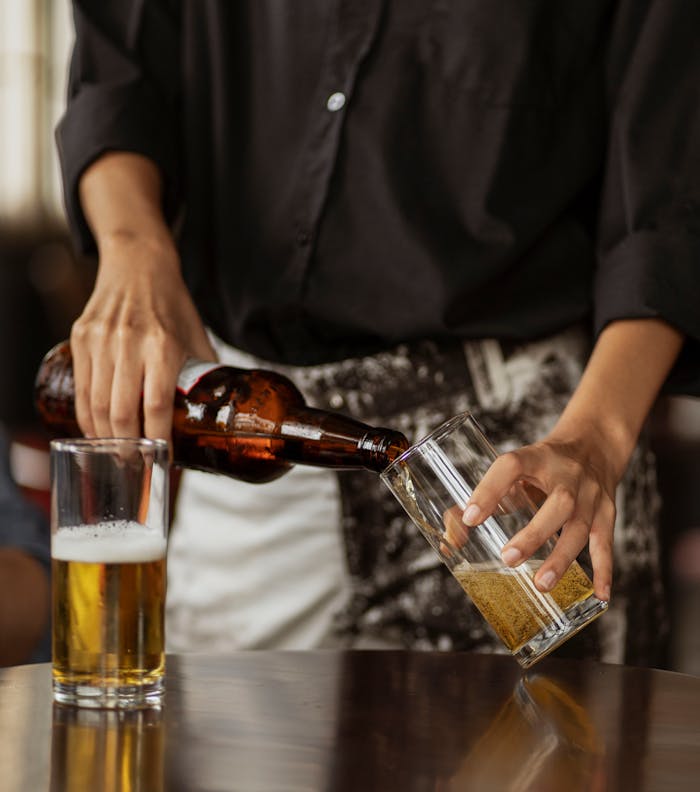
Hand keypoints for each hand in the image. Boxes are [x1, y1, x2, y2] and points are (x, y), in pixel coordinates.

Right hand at [70, 231, 214, 442]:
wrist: (138, 263)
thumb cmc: (172, 304)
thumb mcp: (197, 337)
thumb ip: (205, 375)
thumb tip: (216, 414)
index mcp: (163, 344)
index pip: (157, 405)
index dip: (159, 438)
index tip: (164, 459)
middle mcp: (129, 342)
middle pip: (122, 412)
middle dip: (128, 447)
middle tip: (136, 465)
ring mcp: (100, 339)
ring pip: (97, 404)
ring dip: (105, 437)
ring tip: (117, 455)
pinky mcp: (80, 337)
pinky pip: (82, 388)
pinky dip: (87, 416)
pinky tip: (97, 431)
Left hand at [461, 428, 616, 602]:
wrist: (594, 444)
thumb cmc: (543, 463)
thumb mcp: (515, 468)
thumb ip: (482, 499)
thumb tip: (449, 541)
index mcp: (535, 457)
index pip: (511, 466)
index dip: (489, 489)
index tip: (469, 517)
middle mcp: (566, 474)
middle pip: (557, 503)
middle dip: (533, 533)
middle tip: (508, 559)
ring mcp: (591, 495)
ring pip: (580, 527)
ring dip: (561, 558)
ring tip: (541, 584)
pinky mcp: (606, 512)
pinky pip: (605, 543)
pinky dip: (604, 571)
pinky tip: (598, 596)